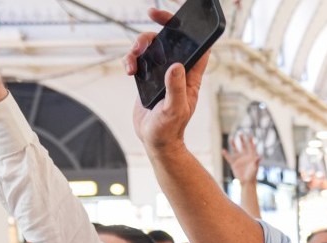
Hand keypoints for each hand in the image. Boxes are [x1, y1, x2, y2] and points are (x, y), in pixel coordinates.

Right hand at [126, 8, 210, 153]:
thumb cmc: (170, 129)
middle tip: (147, 25)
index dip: (189, 28)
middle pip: (170, 39)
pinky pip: (139, 59)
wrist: (155, 140)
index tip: (174, 19)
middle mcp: (178, 71)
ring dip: (139, 46)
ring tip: (132, 61)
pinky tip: (129, 71)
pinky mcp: (148, 77)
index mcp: (191, 76)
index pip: (197, 45)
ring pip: (151, 47)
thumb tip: (176, 67)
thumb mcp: (175, 109)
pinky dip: (131, 60)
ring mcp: (162, 73)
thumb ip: (176, 88)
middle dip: (158, 28)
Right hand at [222, 131, 260, 184]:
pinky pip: (229, 157)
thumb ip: (256, 162)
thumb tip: (259, 156)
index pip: (251, 147)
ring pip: (235, 149)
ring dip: (233, 144)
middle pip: (243, 146)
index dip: (251, 141)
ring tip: (231, 138)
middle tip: (240, 133)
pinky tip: (223, 150)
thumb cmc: (252, 175)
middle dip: (242, 139)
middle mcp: (245, 156)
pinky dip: (226, 154)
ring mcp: (239, 159)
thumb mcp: (255, 168)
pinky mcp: (233, 163)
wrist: (246, 182)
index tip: (250, 135)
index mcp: (251, 156)